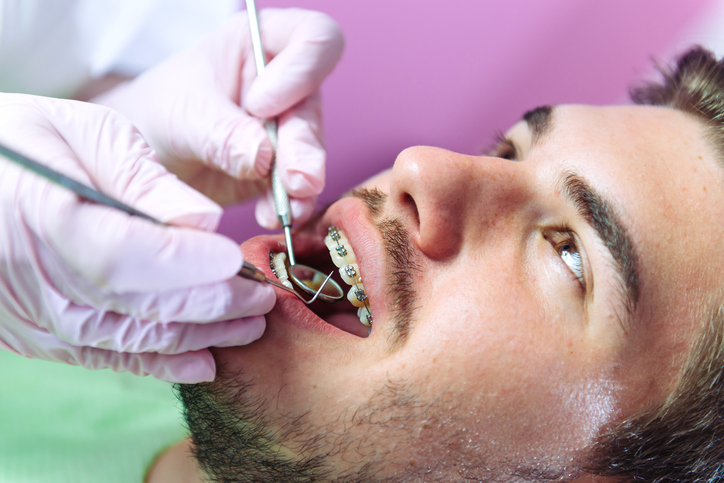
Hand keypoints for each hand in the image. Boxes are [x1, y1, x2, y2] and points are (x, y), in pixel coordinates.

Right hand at [0, 94, 274, 381]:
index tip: (236, 260)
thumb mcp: (81, 131)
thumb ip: (140, 177)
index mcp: (43, 213)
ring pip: (132, 339)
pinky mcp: (39, 335)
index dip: (187, 264)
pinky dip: (159, 363)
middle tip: (263, 296)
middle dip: (212, 303)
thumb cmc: (22, 143)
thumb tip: (201, 221)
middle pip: (140, 303)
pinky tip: (204, 360)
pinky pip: (107, 357)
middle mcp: (36, 277)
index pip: (125, 254)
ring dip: (199, 336)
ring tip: (249, 326)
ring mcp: (36, 315)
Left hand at [96, 8, 344, 228]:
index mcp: (263, 43)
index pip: (314, 38)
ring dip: (300, 185)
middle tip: (295, 180)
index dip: (300, 71)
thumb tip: (265, 158)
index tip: (259, 105)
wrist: (146, 155)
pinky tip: (270, 215)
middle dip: (305, 148)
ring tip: (284, 207)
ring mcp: (287, 130)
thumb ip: (223, 133)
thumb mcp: (184, 112)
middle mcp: (285, 84)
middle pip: (314, 109)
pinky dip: (288, 205)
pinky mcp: (282, 171)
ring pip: (313, 154)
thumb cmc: (159, 111)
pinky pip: (299, 190)